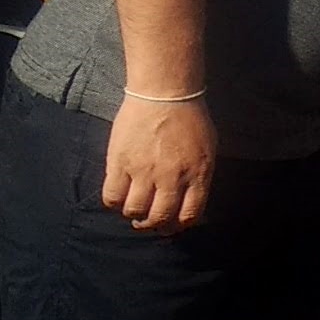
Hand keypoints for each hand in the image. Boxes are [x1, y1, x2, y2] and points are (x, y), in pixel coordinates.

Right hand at [103, 95, 216, 233]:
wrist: (165, 93)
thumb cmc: (190, 119)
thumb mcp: (207, 149)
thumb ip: (199, 176)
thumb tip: (189, 202)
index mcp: (198, 174)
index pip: (189, 216)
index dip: (178, 226)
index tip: (170, 225)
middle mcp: (172, 177)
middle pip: (159, 218)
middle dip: (153, 225)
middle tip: (148, 220)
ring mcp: (145, 171)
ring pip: (134, 211)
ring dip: (133, 214)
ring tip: (134, 206)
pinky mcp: (120, 163)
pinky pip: (112, 197)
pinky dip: (114, 203)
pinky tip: (119, 195)